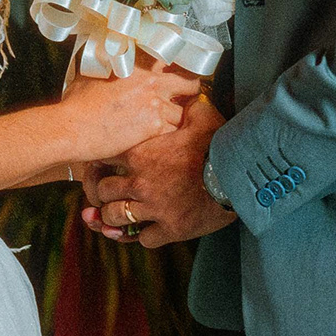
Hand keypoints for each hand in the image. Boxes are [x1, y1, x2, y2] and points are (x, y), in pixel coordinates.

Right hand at [60, 67, 200, 166]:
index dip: (176, 72)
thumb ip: (108, 67)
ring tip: (175, 125)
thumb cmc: (77, 104)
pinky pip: (175, 131)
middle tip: (187, 100)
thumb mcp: (93, 74)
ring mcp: (155, 106)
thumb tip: (107, 62)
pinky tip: (168, 142)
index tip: (178, 77)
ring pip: (183, 112)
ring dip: (180, 118)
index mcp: (139, 67)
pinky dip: (173, 137)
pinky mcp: (153, 128)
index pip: (170, 63)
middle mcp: (152, 84)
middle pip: (188, 85)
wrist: (73, 128)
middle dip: (190, 92)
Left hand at [85, 93, 233, 249]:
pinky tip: (147, 230)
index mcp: (142, 154)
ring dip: (114, 218)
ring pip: (116, 217)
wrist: (237, 176)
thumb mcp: (202, 116)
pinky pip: (144, 239)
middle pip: (102, 191)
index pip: (101, 158)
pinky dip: (143, 235)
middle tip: (107, 194)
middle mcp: (141, 182)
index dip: (98, 163)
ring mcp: (154, 208)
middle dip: (102, 193)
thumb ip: (188, 107)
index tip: (101, 166)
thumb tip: (189, 96)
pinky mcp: (170, 228)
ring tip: (118, 216)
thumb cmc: (218, 144)